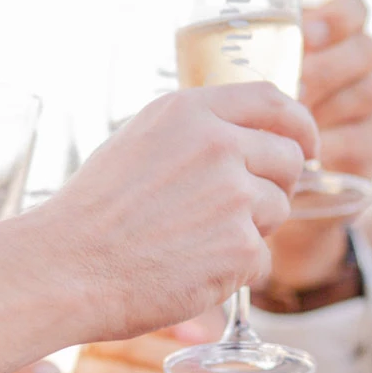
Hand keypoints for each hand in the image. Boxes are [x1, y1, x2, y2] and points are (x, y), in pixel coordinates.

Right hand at [33, 81, 316, 340]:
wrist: (65, 268)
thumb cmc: (93, 215)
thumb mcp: (139, 144)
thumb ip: (193, 134)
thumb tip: (243, 140)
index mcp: (188, 112)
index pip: (271, 101)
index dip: (298, 125)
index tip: (306, 145)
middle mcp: (217, 145)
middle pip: (288, 159)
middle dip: (274, 186)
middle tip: (237, 212)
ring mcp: (233, 196)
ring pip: (278, 211)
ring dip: (250, 231)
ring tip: (193, 243)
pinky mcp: (239, 246)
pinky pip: (262, 258)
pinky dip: (235, 271)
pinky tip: (191, 271)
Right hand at [55, 321, 219, 372]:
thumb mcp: (146, 363)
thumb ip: (163, 338)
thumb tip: (204, 327)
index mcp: (85, 321)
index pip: (128, 317)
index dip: (167, 326)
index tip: (199, 338)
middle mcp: (68, 347)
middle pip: (124, 345)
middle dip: (171, 357)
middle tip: (209, 371)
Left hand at [266, 0, 371, 289]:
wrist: (263, 188)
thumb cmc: (242, 125)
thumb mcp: (238, 86)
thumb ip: (238, 61)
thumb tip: (200, 33)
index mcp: (329, 40)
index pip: (350, 10)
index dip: (336, 15)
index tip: (305, 33)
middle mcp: (357, 69)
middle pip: (365, 50)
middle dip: (328, 65)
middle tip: (296, 83)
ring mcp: (369, 108)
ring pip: (367, 92)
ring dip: (329, 104)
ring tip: (294, 120)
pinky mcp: (371, 149)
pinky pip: (362, 139)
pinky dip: (333, 144)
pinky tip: (306, 154)